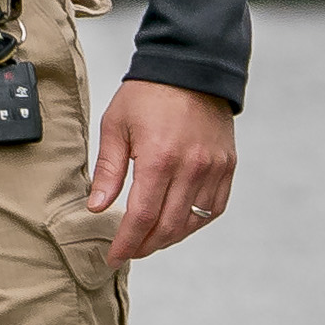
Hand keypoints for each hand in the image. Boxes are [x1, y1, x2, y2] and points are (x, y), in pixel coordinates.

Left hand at [89, 79, 235, 266]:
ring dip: (168, 237)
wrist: (191, 67)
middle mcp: (191, 168)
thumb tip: (96, 207)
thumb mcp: (116, 126)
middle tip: (129, 250)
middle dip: (145, 245)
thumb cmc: (148, 94)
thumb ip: (108, 171)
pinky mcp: (227, 166)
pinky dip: (194, 222)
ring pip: (191, 222)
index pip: (141, 217)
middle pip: (167, 227)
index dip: (126, 243)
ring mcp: (213, 169)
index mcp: (159, 159)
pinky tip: (177, 223)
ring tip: (149, 238)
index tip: (114, 256)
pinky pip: (213, 208)